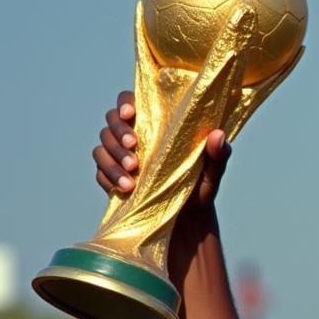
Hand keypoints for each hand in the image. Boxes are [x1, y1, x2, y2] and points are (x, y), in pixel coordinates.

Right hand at [93, 91, 230, 207]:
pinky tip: (126, 189)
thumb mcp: (213, 172)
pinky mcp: (110, 176)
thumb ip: (219, 154)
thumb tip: (219, 134)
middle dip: (118, 132)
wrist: (188, 216)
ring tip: (132, 178)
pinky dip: (109, 178)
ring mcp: (118, 155)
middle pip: (110, 120)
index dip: (125, 102)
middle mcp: (132, 135)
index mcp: (154, 124)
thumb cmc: (200, 186)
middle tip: (134, 147)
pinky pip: (99, 171)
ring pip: (102, 146)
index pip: (130, 101)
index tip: (130, 113)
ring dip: (113, 160)